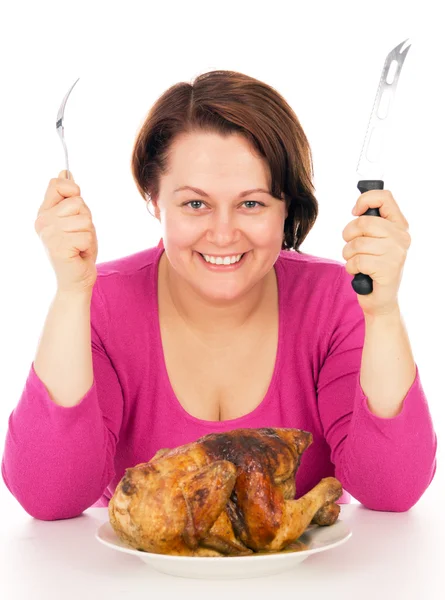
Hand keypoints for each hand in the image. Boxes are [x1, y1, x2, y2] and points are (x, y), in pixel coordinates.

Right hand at [35, 171, 97, 293]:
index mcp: (44, 212)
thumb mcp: (76, 220)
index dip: (73, 191)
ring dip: (89, 233)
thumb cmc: (78, 250)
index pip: (58, 184)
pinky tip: (79, 254)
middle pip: (77, 202)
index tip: (76, 209)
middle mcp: (42, 221)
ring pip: (84, 219)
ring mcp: (48, 234)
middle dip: (86, 219)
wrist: (76, 280)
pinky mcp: (58, 246)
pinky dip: (88, 245)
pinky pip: (86, 235)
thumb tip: (66, 171)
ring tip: (80, 245)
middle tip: (79, 235)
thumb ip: (70, 198)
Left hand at [342, 190, 410, 316]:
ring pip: (356, 243)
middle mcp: (402, 237)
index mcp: (399, 226)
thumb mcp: (373, 241)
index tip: (355, 212)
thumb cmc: (371, 267)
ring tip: (357, 262)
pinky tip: (359, 273)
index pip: (384, 198)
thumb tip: (358, 208)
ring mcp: (396, 253)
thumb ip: (370, 224)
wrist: (380, 300)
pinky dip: (351, 268)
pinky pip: (357, 260)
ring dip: (348, 255)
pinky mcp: (388, 268)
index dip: (364, 200)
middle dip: (348, 236)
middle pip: (362, 222)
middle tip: (352, 247)